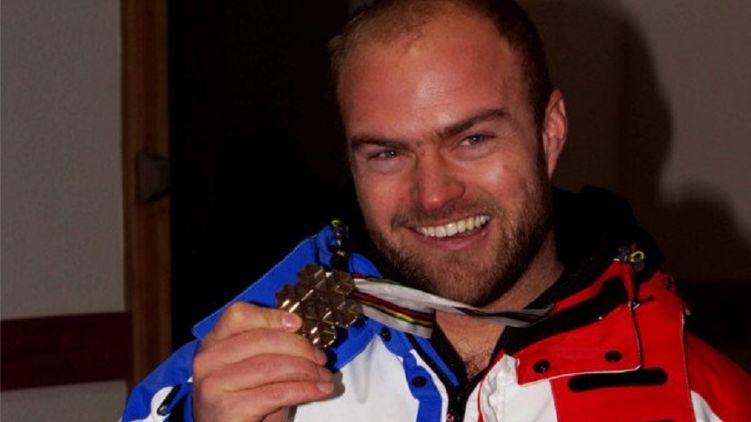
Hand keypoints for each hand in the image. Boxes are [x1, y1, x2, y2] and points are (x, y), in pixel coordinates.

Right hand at [192, 302, 334, 421]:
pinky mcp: (228, 409)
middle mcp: (208, 361)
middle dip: (299, 348)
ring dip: (306, 370)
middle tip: (320, 357)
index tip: (298, 324)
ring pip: (271, 366)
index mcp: (213, 343)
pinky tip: (319, 390)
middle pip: (261, 340)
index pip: (239, 316)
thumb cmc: (245, 402)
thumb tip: (305, 337)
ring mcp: (215, 385)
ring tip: (324, 376)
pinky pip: (276, 393)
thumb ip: (271, 348)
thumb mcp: (255, 368)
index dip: (271, 316)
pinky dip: (305, 390)